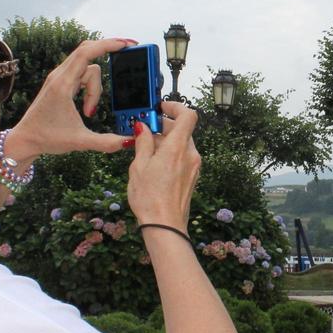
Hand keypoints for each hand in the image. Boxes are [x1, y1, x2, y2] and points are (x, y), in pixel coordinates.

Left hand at [8, 38, 137, 158]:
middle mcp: (59, 76)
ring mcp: (58, 78)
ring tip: (89, 111)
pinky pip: (81, 73)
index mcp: (62, 85)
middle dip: (108, 48)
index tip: (126, 44)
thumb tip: (130, 141)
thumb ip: (107, 142)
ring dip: (96, 86)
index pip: (86, 53)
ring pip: (87, 66)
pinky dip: (90, 86)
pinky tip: (89, 105)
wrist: (24, 140)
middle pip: (87, 51)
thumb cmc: (47, 139)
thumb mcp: (80, 142)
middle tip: (128, 48)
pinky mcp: (60, 83)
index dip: (107, 45)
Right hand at [127, 101, 200, 230]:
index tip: (161, 107)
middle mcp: (190, 154)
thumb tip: (143, 128)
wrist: (165, 225)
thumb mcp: (139, 166)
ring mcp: (193, 166)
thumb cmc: (150, 198)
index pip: (188, 115)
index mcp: (177, 148)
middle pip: (182, 129)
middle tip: (145, 129)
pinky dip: (170, 153)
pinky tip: (154, 163)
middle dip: (164, 126)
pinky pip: (183, 157)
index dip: (175, 107)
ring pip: (182, 143)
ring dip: (166, 141)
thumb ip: (143, 142)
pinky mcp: (192, 176)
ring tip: (145, 149)